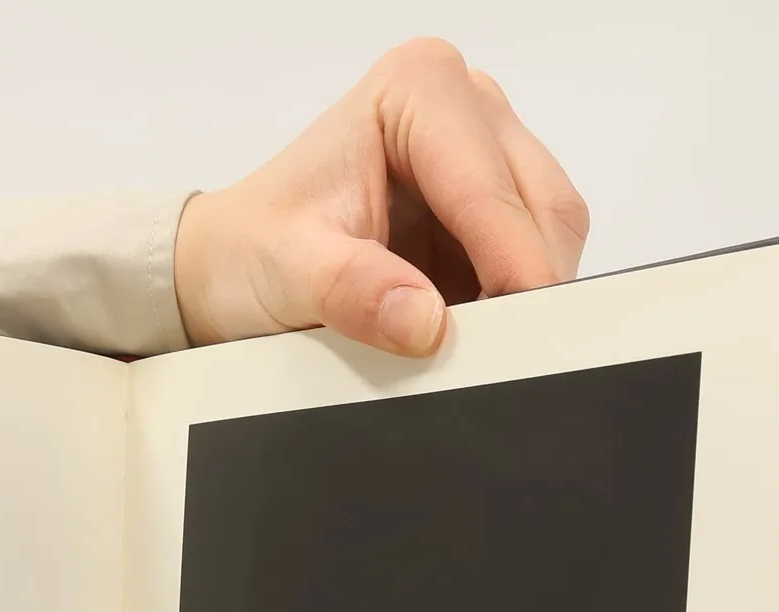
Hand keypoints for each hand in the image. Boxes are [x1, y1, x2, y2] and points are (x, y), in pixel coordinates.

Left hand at [173, 39, 588, 356]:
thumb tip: (424, 321)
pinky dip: (511, 301)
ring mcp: (481, 153)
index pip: (489, 187)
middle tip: (505, 355)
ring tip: (477, 345)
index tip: (518, 329)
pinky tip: (472, 329)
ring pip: (548, 231)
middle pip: (541, 203)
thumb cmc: (251, 251)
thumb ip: (356, 293)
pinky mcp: (484, 206)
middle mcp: (462, 105)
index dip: (511, 264)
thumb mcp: (291, 274)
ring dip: (523, 294)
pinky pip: (529, 257)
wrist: (230, 269)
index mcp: (417, 90)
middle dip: (528, 283)